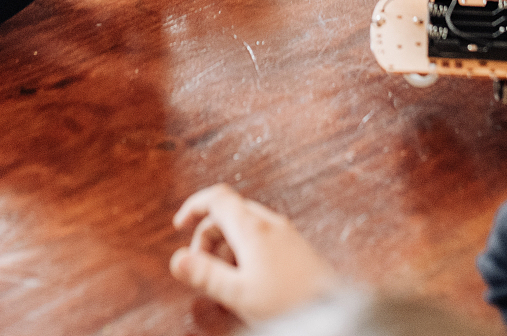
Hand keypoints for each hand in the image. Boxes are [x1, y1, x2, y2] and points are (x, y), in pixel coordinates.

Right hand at [169, 184, 342, 322]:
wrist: (330, 310)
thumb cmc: (288, 302)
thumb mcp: (238, 293)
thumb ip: (205, 275)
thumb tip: (177, 260)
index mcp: (253, 227)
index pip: (217, 197)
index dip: (194, 206)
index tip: (179, 224)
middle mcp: (269, 223)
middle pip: (228, 212)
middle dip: (208, 235)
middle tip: (201, 267)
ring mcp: (284, 233)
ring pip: (244, 226)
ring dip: (226, 245)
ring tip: (224, 278)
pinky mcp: (294, 246)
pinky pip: (261, 237)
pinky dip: (244, 251)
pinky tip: (247, 279)